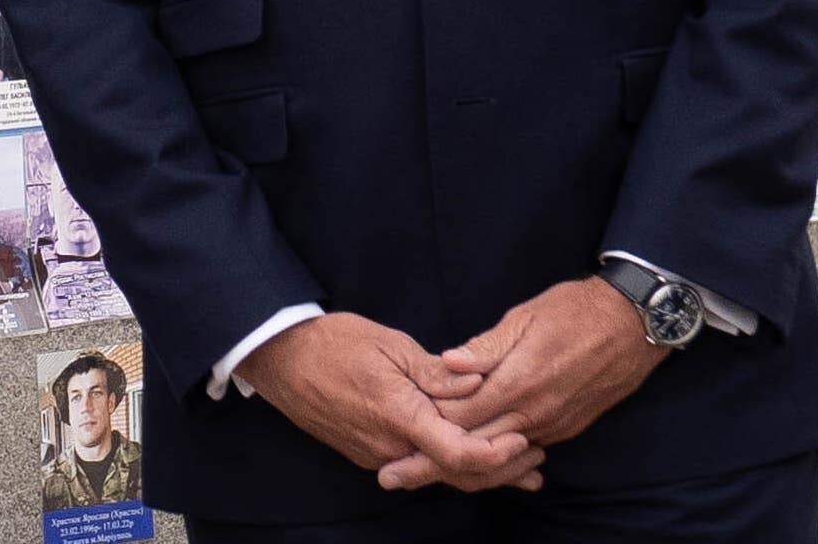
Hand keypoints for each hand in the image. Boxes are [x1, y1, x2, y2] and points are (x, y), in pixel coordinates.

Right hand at [234, 313, 543, 495]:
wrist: (280, 358)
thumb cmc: (333, 343)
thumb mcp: (389, 344)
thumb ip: (436, 371)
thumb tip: (479, 380)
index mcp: (398, 415)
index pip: (460, 453)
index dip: (498, 453)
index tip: (525, 438)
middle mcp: (390, 446)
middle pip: (457, 473)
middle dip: (502, 469)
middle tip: (537, 456)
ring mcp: (377, 454)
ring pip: (439, 474)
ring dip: (481, 470)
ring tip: (521, 466)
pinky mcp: (368, 453)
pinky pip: (418, 466)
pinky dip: (451, 464)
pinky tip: (471, 458)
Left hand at [390, 278, 666, 488]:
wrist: (633, 325)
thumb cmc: (574, 311)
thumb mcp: (524, 318)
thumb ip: (485, 347)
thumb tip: (448, 362)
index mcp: (518, 383)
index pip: (461, 416)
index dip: (426, 425)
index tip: (395, 435)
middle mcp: (535, 412)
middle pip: (474, 446)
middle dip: (433, 460)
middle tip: (394, 472)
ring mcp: (552, 424)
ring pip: (498, 453)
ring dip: (463, 462)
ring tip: (423, 471)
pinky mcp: (566, 427)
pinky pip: (522, 448)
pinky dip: (494, 455)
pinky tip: (472, 458)